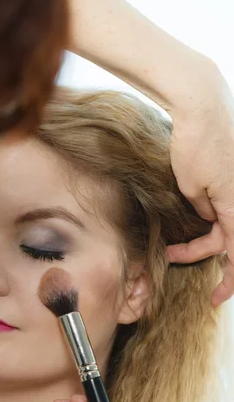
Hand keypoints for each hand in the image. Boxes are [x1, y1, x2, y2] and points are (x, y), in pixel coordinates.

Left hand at [167, 67, 233, 306]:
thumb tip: (209, 217)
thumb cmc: (196, 143)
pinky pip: (224, 205)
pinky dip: (208, 215)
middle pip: (228, 238)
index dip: (230, 280)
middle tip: (172, 256)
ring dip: (201, 233)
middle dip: (200, 250)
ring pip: (225, 222)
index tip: (216, 298)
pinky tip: (190, 216)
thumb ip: (204, 209)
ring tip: (172, 239)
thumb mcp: (191, 186)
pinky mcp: (231, 176)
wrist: (202, 103)